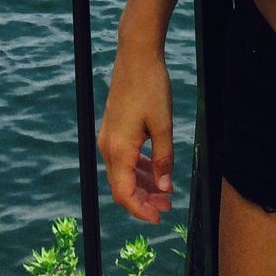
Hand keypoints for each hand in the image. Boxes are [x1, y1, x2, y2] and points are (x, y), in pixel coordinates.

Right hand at [97, 46, 174, 223]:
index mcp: (119, 149)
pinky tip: (155, 171)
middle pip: (122, 186)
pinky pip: (124, 159)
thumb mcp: (163, 125)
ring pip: (124, 173)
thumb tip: (164, 188)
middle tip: (167, 207)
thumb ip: (164, 158)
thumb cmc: (151, 87)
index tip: (159, 218)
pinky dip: (139, 169)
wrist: (136, 57)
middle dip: (143, 200)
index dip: (140, 210)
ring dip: (142, 185)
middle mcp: (108, 146)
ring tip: (164, 193)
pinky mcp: (114, 129)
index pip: (124, 193)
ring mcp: (109, 138)